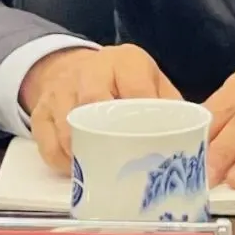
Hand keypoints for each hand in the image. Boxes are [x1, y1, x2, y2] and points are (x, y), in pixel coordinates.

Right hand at [19, 44, 180, 173]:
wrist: (76, 68)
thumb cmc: (124, 82)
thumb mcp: (152, 82)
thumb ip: (171, 107)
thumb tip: (193, 143)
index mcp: (125, 61)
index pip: (135, 87)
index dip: (142, 117)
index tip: (151, 142)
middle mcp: (90, 70)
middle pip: (93, 101)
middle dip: (106, 134)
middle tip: (123, 162)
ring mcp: (61, 90)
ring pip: (66, 125)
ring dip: (82, 153)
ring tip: (100, 173)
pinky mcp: (41, 111)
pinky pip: (47, 143)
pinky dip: (62, 162)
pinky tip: (78, 171)